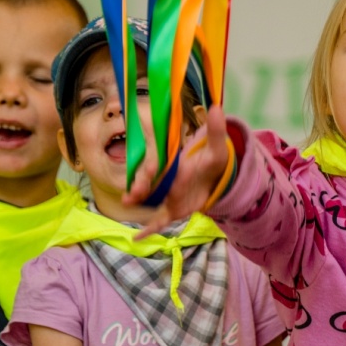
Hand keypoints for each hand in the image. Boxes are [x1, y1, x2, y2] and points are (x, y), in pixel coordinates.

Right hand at [123, 106, 230, 235]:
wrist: (216, 179)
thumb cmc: (211, 161)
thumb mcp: (216, 148)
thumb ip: (215, 130)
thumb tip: (218, 108)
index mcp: (172, 161)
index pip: (156, 162)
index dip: (151, 166)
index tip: (150, 168)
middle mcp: (164, 177)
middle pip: (148, 179)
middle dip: (140, 183)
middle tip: (132, 191)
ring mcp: (165, 194)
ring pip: (147, 197)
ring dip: (136, 198)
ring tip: (128, 201)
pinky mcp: (171, 210)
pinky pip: (158, 220)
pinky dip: (148, 229)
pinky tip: (138, 238)